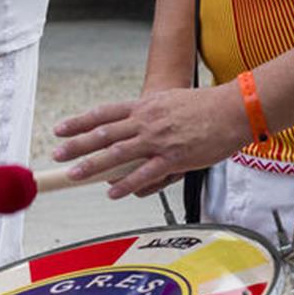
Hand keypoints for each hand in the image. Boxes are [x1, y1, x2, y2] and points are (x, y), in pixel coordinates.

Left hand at [52, 83, 250, 198]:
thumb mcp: (169, 102)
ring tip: (74, 175)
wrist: (237, 108)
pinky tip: (112, 192)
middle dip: (77, 146)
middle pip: (104, 134)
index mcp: (144, 107)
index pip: (103, 114)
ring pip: (118, 154)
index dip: (79, 123)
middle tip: (56, 155)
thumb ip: (147, 114)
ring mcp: (159, 140)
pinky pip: (145, 174)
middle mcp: (146, 122)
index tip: (59, 130)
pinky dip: (126, 184)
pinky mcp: (175, 158)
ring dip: (93, 166)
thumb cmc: (205, 106)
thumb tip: (128, 127)